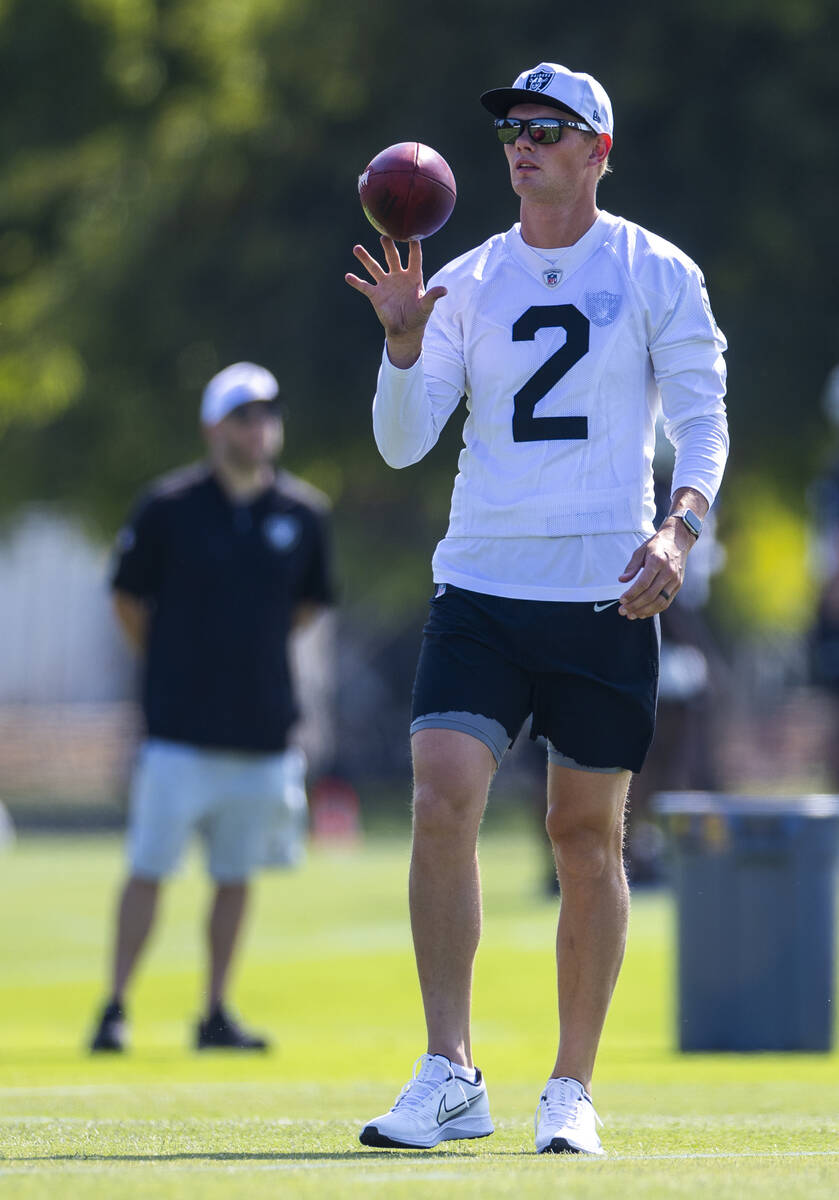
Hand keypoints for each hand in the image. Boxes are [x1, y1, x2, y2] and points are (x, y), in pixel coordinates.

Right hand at [345, 237, 446, 366]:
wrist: (405, 330)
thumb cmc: (418, 317)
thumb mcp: (426, 307)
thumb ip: (432, 297)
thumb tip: (444, 290)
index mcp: (413, 277)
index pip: (414, 258)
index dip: (414, 247)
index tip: (412, 235)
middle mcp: (398, 276)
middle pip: (392, 257)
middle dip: (388, 247)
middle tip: (384, 236)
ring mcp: (386, 284)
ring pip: (374, 268)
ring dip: (365, 258)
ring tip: (357, 248)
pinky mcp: (376, 294)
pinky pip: (364, 286)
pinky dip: (356, 282)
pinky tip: (348, 276)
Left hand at [617, 522, 692, 619]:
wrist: (678, 539)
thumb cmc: (657, 545)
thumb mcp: (641, 551)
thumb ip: (632, 567)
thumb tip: (622, 580)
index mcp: (657, 561)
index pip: (643, 583)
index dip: (631, 594)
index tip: (621, 600)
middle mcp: (668, 572)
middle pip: (650, 595)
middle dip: (635, 605)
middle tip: (622, 611)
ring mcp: (675, 580)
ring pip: (660, 601)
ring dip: (644, 611)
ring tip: (631, 615)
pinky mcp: (678, 585)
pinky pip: (666, 602)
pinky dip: (655, 610)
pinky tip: (643, 613)